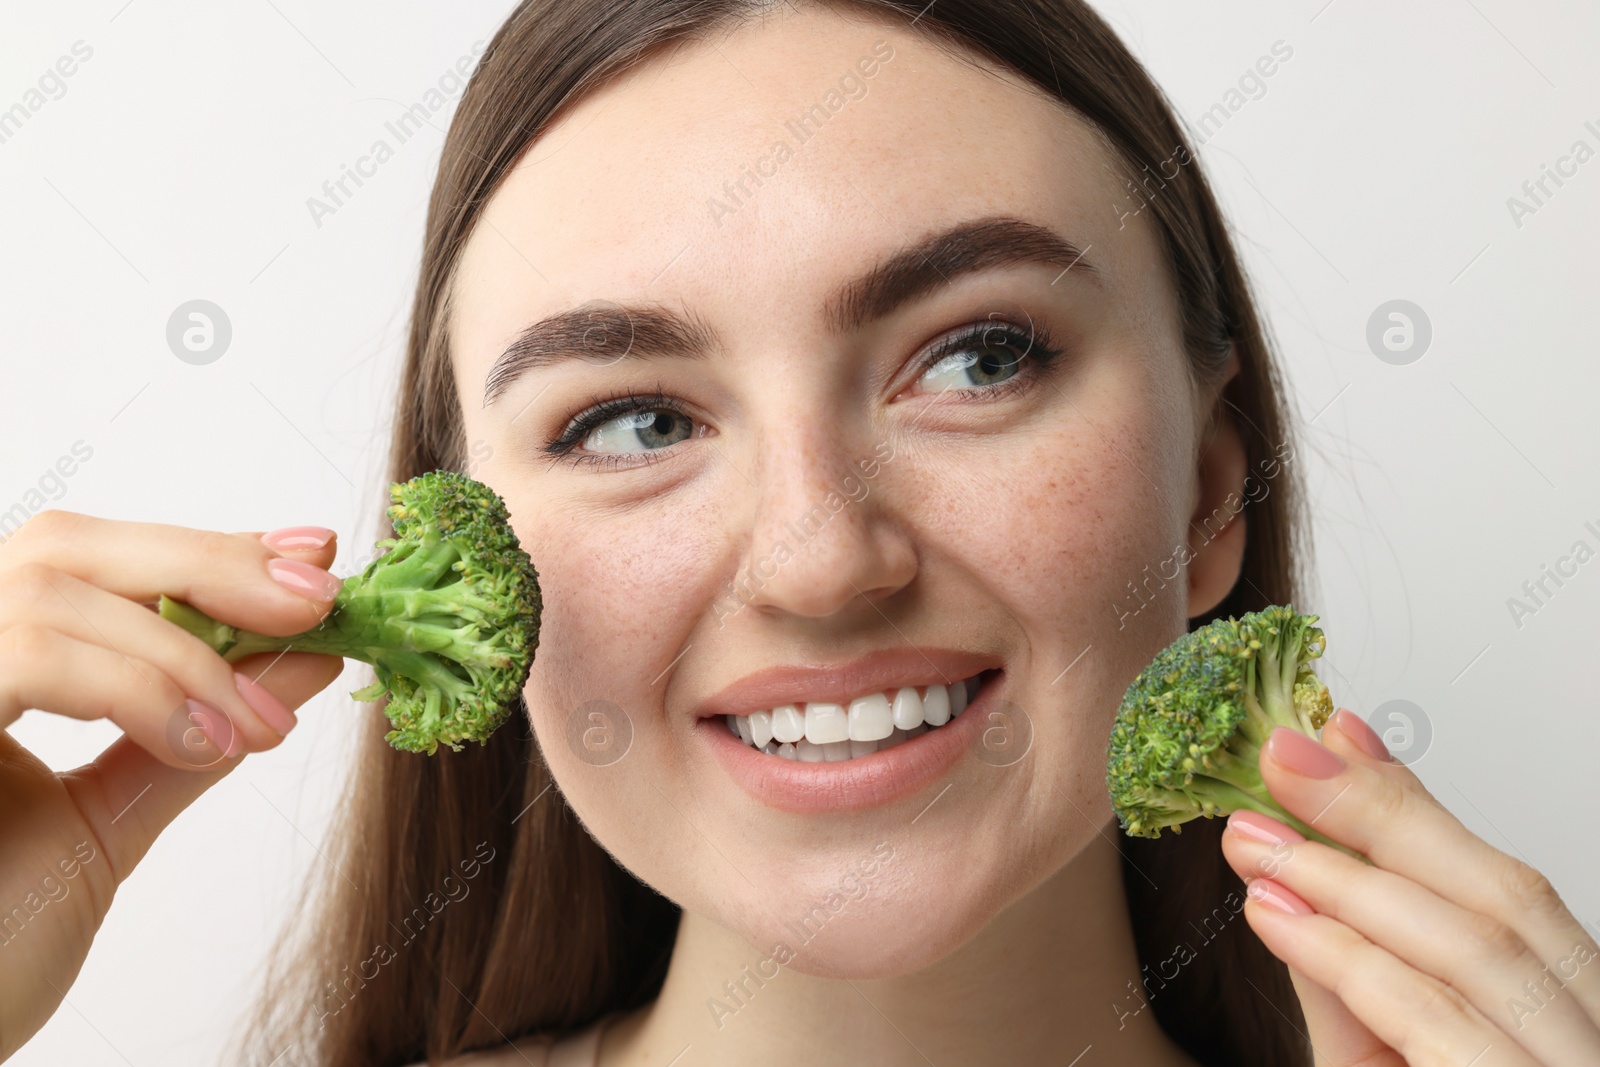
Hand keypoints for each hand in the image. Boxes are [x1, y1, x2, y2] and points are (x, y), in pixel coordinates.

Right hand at [0, 511, 346, 1059]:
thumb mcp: (104, 824)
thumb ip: (194, 735)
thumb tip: (305, 658)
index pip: (91, 564)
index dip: (204, 549)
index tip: (315, 559)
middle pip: (68, 545)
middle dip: (209, 564)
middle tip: (319, 603)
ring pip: (53, 587)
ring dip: (186, 656)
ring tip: (257, 727)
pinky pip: (28, 652)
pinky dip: (133, 687)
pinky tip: (200, 745)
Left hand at [1217, 708, 1599, 1065]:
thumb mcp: (1375, 1048)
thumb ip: (1351, 965)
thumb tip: (1298, 850)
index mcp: (1572, 1011)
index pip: (1509, 887)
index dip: (1417, 804)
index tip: (1334, 736)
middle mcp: (1593, 1040)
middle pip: (1505, 895)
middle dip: (1382, 813)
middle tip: (1280, 757)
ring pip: (1472, 946)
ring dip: (1346, 878)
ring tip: (1254, 840)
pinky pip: (1434, 1015)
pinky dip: (1347, 954)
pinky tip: (1275, 914)